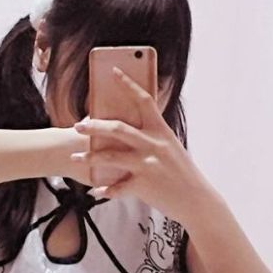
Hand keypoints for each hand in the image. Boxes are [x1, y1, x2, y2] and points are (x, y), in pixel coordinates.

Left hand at [69, 66, 203, 223]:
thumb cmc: (183, 174)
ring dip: (90, 157)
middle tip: (77, 126)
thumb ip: (154, 138)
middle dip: (95, 126)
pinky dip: (105, 190)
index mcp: (162, 131)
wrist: (196, 200)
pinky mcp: (143, 185)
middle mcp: (153, 144)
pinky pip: (117, 187)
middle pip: (118, 128)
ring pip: (110, 157)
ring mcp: (147, 165)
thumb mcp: (172, 148)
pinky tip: (95, 190)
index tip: (113, 72)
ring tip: (75, 157)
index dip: (128, 84)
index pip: (144, 100)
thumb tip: (132, 130)